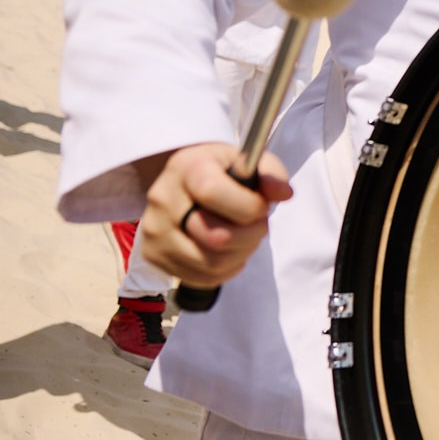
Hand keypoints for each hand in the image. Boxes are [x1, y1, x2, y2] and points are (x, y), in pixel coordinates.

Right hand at [137, 142, 291, 285]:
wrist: (186, 181)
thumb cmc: (223, 172)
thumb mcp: (249, 161)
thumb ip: (271, 174)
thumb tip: (284, 194)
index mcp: (187, 169)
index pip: (212, 193)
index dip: (248, 206)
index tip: (261, 206)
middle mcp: (163, 199)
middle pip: (217, 237)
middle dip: (252, 234)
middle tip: (257, 223)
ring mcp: (154, 231)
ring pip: (211, 263)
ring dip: (241, 254)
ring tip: (244, 236)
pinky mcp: (154, 255)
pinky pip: (202, 277)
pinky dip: (226, 269)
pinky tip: (229, 250)